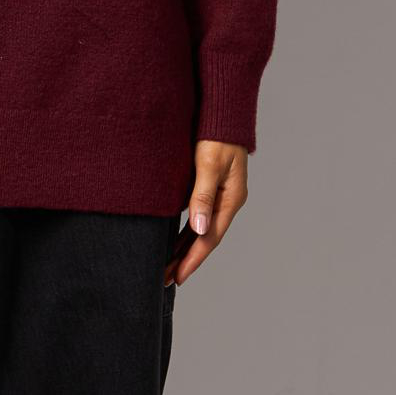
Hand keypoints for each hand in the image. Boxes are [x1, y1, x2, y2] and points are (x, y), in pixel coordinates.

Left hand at [170, 139, 248, 286]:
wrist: (223, 114)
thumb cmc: (216, 136)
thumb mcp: (208, 165)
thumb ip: (202, 196)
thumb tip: (199, 228)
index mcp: (230, 199)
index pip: (210, 238)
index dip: (193, 259)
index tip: (178, 277)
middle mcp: (226, 202)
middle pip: (205, 239)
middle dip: (185, 260)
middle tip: (165, 280)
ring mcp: (219, 197)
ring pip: (200, 231)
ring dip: (183, 249)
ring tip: (167, 268)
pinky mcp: (210, 190)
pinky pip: (197, 218)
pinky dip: (185, 233)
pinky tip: (173, 242)